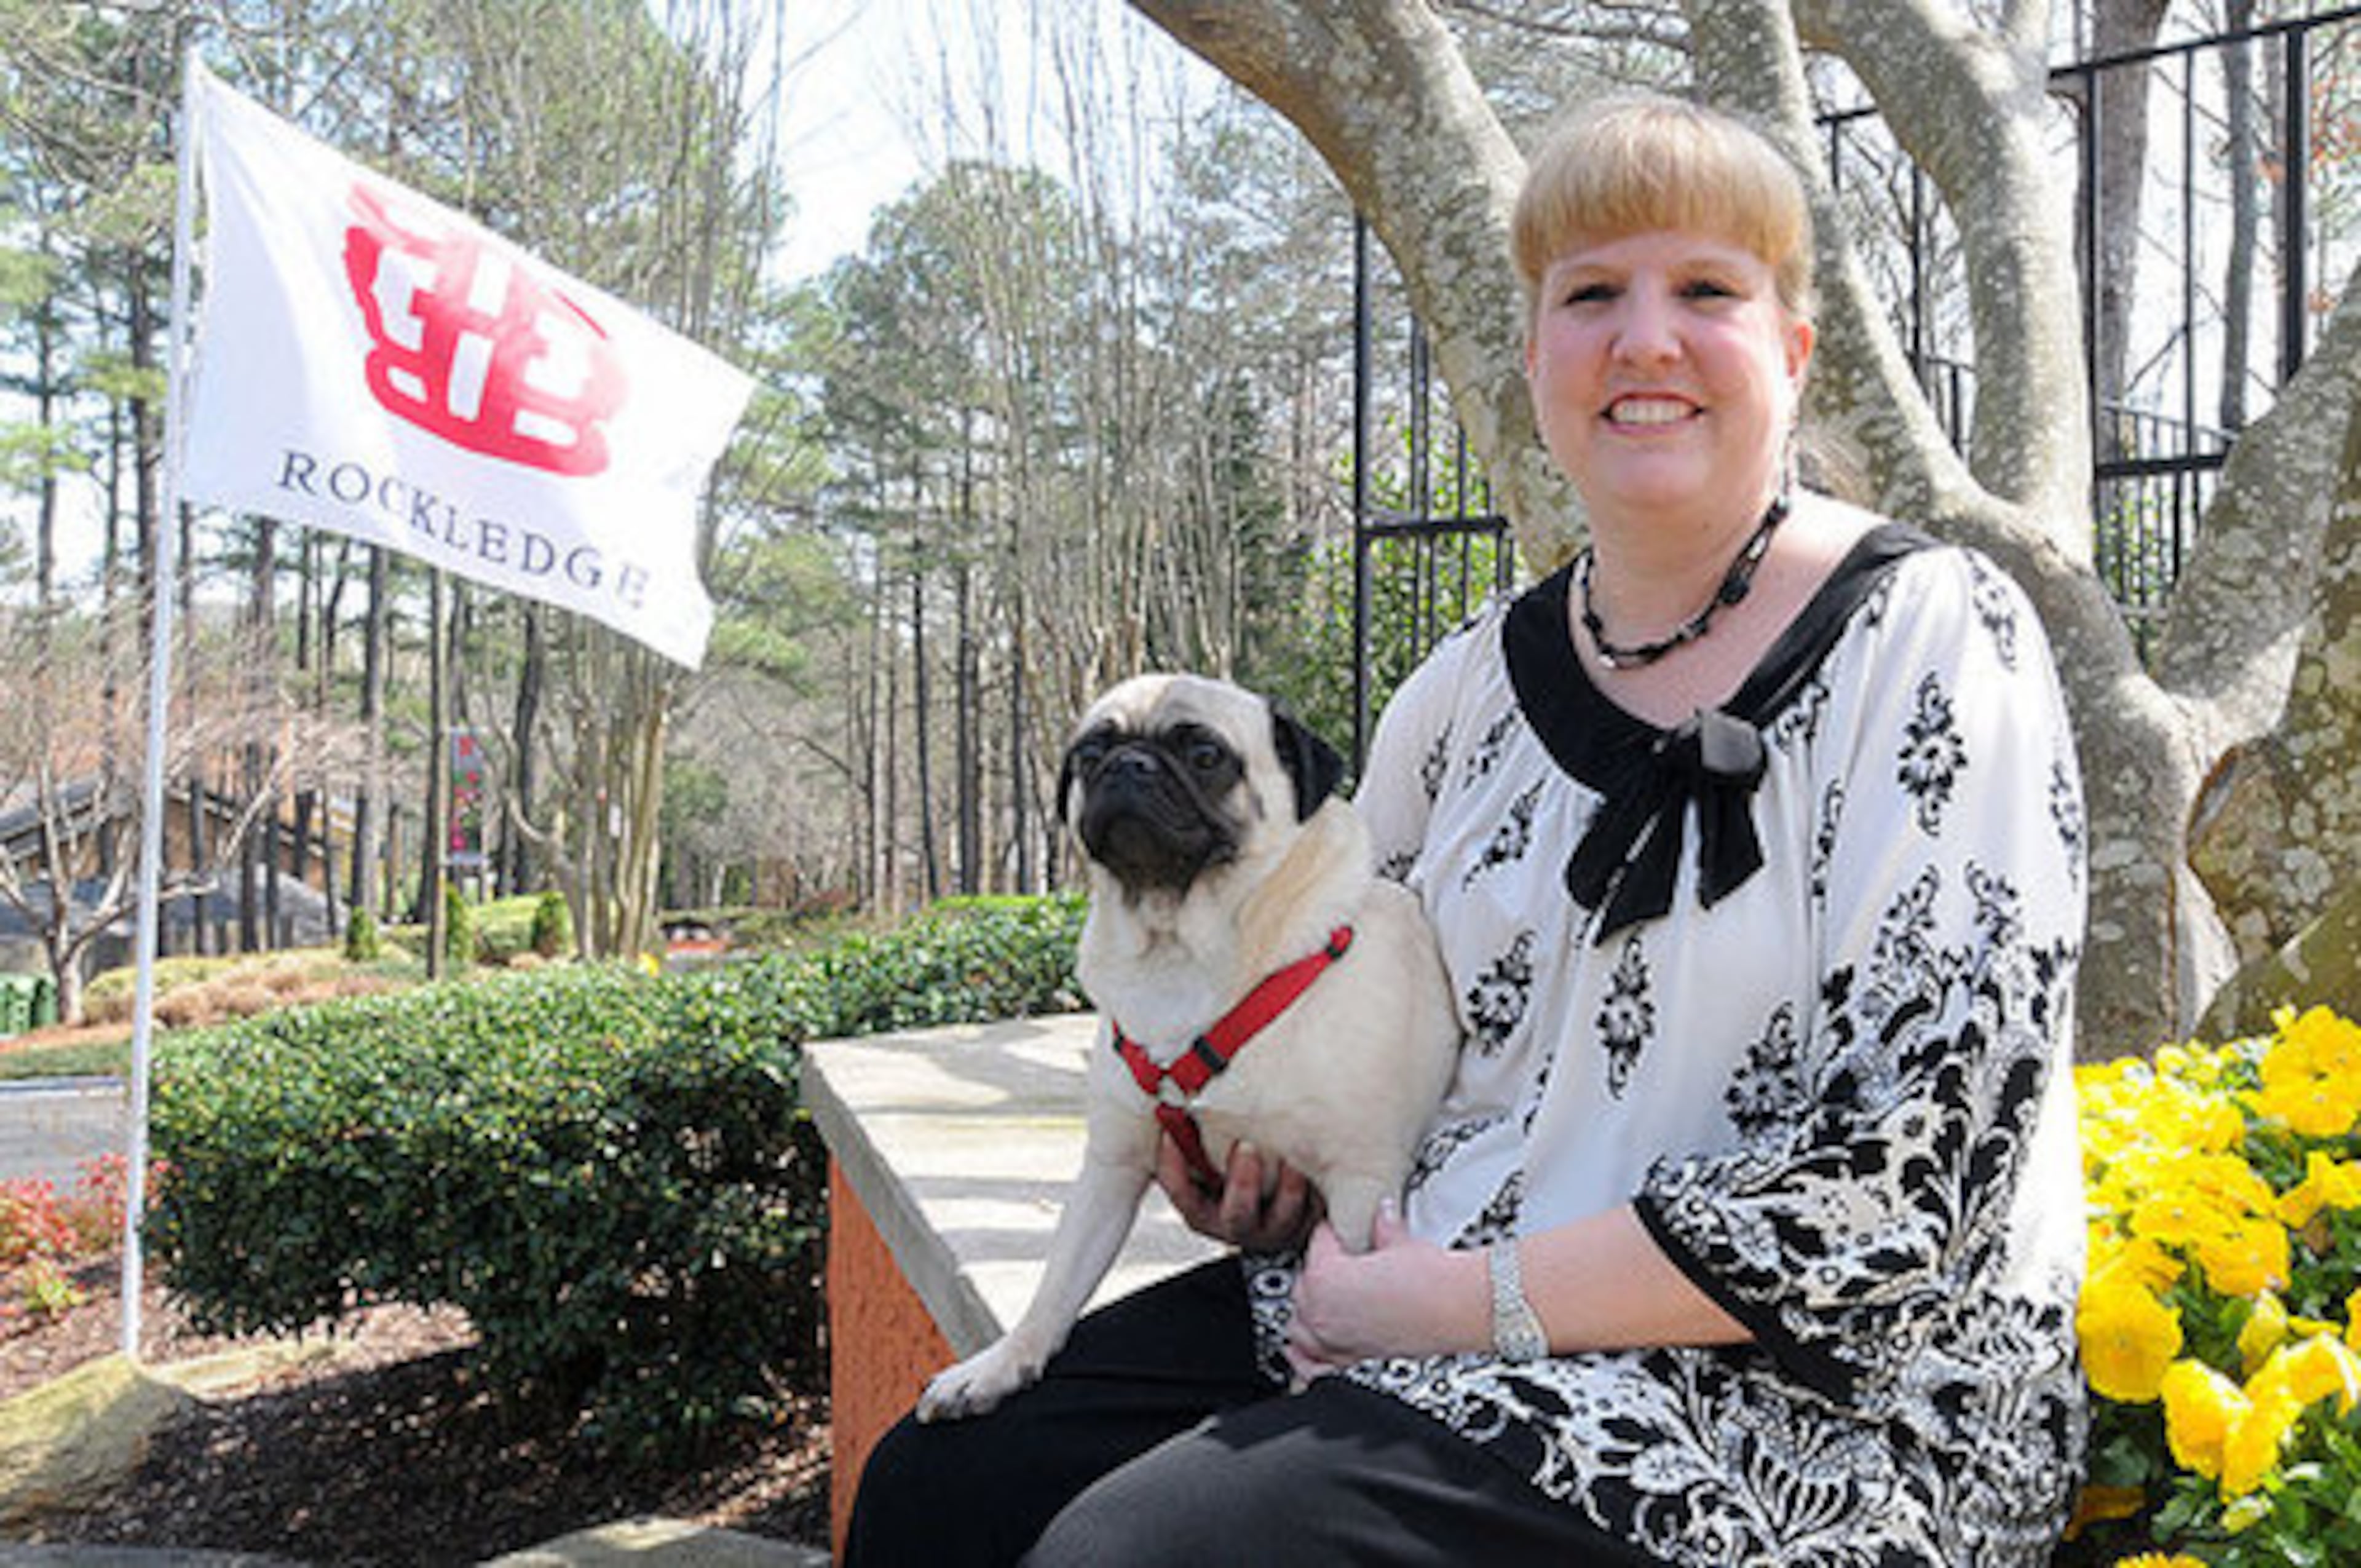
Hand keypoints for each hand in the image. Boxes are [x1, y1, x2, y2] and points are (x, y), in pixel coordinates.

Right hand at [1155, 1135, 1322, 1253]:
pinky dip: (1318, 1191)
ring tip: (1293, 1161)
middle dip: (1242, 1183)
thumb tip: (1176, 1098)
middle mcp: (1239, 1226)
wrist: (1277, 1212)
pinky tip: (1321, 1163)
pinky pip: (1316, 1213)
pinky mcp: (1308, 1225)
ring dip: (1290, 1188)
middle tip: (1246, 1146)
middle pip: (1237, 1215)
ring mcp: (1276, 1230)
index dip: (1174, 1169)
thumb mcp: (1207, 1166)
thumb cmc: (1232, 1177)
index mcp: (1206, 1213)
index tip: (1170, 1135)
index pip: (1184, 1196)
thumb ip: (1193, 1142)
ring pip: (1284, 1218)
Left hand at [1285, 1200, 1486, 1383]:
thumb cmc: (1433, 1281)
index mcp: (1325, 1278)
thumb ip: (1381, 1226)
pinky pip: (1311, 1363)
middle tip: (1348, 1260)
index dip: (1336, 1234)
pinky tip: (1306, 1349)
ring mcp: (1335, 1341)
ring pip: (1300, 1324)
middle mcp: (1322, 1313)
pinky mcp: (1352, 1361)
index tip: (1346, 1231)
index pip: (1317, 1244)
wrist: (1460, 1308)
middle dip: (1322, 1270)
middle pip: (1304, 1285)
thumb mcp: (1399, 1242)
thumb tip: (1381, 1212)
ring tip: (1329, 1297)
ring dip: (1310, 1310)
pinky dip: (1307, 1356)